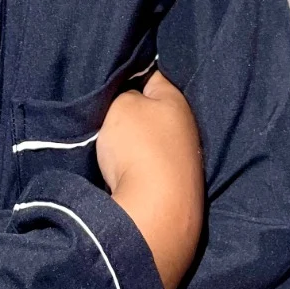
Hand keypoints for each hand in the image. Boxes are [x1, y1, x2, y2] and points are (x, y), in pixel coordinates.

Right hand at [96, 69, 203, 288]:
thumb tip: (129, 99)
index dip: (128, 71)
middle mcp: (186, 128)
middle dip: (130, 109)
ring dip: (132, 141)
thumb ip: (124, 94)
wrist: (153, 216)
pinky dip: (135, 166)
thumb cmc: (139, 149)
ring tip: (108, 141)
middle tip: (102, 108)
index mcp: (177, 101)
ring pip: (150, 140)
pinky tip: (120, 169)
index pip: (151, 73)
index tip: (108, 75)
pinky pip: (147, 167)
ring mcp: (183, 162)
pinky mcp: (173, 190)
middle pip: (150, 110)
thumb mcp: (122, 105)